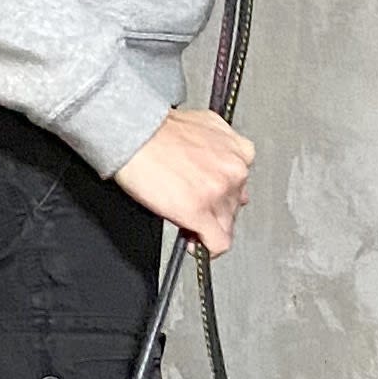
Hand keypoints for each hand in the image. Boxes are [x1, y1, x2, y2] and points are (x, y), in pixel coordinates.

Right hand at [113, 105, 255, 256]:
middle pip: (233, 205)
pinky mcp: (201, 213)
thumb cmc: (158, 131)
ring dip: (208, 228)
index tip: (210, 200)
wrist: (136, 136)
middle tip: (193, 210)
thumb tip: (213, 168)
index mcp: (238, 150)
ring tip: (188, 223)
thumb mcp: (204, 129)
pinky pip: (218, 243)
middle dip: (214, 211)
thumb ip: (218, 150)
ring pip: (226, 224)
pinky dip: (207, 249)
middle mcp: (234, 171)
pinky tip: (195, 246)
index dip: (222, 195)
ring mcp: (220, 193)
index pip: (241, 185)